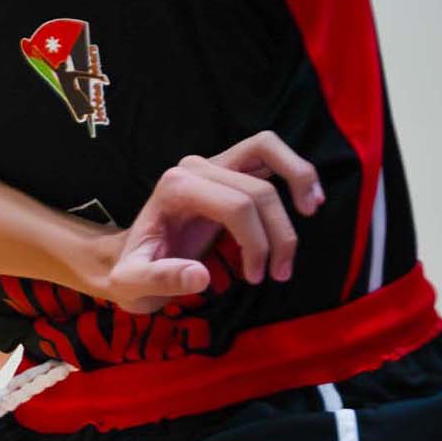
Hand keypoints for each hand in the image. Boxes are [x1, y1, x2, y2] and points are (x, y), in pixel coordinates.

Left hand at [99, 132, 322, 311]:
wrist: (129, 259)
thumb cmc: (132, 272)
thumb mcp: (132, 286)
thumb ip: (158, 281)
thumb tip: (199, 276)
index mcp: (174, 188)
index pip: (236, 205)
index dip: (256, 243)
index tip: (256, 277)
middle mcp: (193, 167)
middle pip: (259, 189)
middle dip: (279, 234)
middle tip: (279, 274)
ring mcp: (212, 163)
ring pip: (270, 155)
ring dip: (300, 186)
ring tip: (312, 216)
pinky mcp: (228, 169)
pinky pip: (269, 154)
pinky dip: (295, 170)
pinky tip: (310, 199)